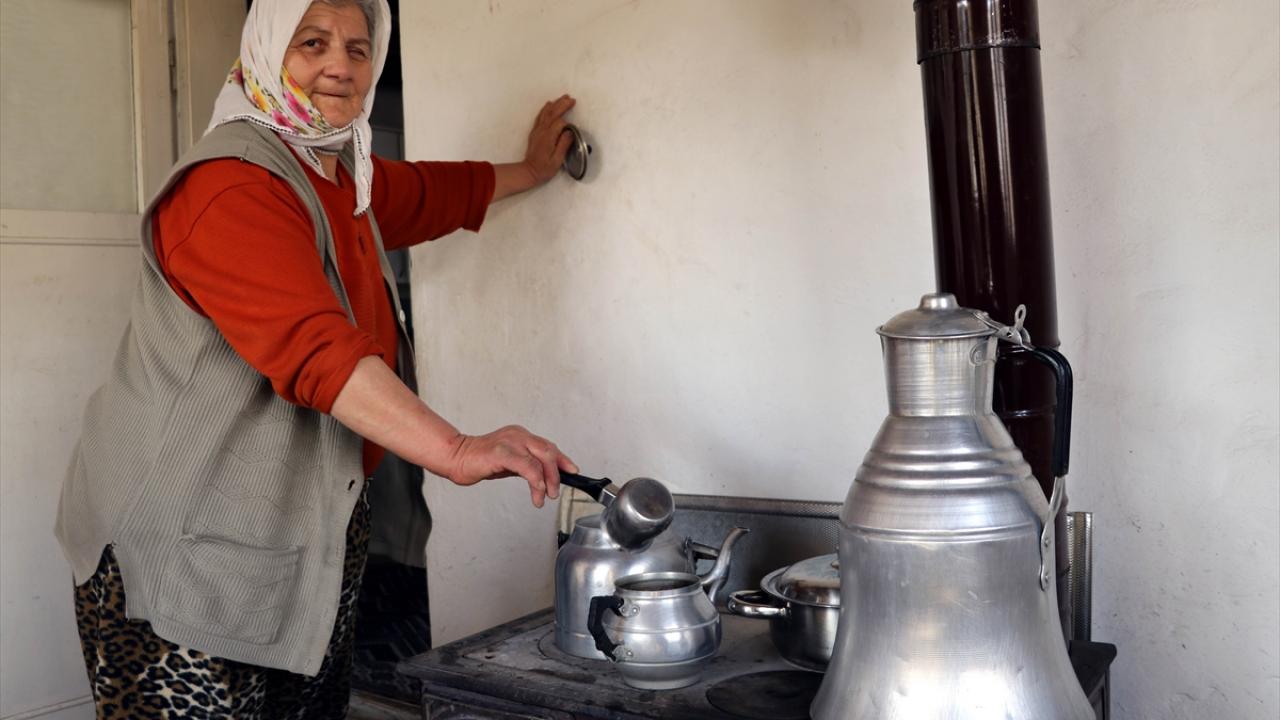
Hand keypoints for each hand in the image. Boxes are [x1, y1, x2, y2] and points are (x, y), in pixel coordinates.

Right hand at [445, 425, 578, 507]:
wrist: (456, 458)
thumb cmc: (481, 461)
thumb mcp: (510, 463)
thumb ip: (527, 466)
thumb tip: (545, 477)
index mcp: (521, 436)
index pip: (549, 446)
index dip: (563, 460)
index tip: (572, 471)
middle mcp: (518, 435)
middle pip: (548, 451)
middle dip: (557, 473)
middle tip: (555, 492)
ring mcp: (510, 442)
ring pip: (540, 458)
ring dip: (547, 480)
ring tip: (544, 496)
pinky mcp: (501, 452)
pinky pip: (526, 465)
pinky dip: (535, 478)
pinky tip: (536, 490)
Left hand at [522, 94, 576, 185]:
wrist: (529, 171)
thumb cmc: (544, 168)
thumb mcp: (557, 160)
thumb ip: (564, 144)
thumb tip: (569, 132)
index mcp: (548, 137)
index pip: (559, 123)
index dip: (567, 123)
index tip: (573, 128)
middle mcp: (542, 131)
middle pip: (552, 113)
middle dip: (562, 105)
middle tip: (571, 99)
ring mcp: (537, 130)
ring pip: (546, 113)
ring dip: (555, 104)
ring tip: (563, 98)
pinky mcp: (534, 132)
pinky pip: (540, 116)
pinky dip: (545, 109)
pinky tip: (549, 105)